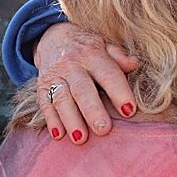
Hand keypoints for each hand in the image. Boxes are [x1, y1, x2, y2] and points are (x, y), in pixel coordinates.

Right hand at [35, 22, 138, 143]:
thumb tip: (135, 64)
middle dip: (92, 110)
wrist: (53, 38)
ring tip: (80, 139)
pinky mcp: (41, 87)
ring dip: (70, 119)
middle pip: (82, 89)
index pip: (108, 73)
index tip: (129, 110)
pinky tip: (58, 135)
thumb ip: (119, 57)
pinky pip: (45, 104)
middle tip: (103, 130)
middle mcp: (71, 65)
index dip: (119, 92)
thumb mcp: (104, 46)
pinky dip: (51, 120)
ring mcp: (54, 76)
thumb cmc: (87, 48)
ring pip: (61, 99)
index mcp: (92, 54)